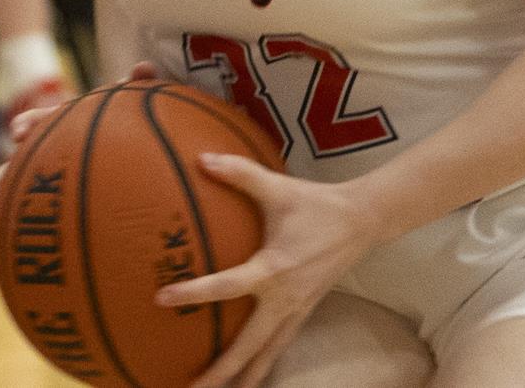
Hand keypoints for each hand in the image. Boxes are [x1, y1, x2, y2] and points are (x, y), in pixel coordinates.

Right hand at [0, 62, 160, 215]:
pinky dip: (24, 213)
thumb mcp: (134, 100)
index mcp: (67, 122)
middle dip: (3, 171)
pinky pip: (40, 203)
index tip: (19, 133)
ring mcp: (52, 168)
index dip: (31, 124)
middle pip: (23, 157)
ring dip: (2, 192)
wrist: (135, 139)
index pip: (43, 120)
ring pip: (21, 182)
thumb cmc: (130, 116)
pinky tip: (11, 228)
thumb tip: (144, 67)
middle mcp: (52, 144)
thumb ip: (139, 85)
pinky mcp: (57, 189)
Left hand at [158, 157, 383, 387]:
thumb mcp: (279, 187)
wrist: (364, 220)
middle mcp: (284, 298)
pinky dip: (263, 365)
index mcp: (274, 269)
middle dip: (220, 372)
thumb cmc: (318, 203)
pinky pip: (280, 346)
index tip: (161, 298)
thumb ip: (240, 174)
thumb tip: (201, 158)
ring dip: (243, 378)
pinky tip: (250, 378)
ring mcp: (297, 310)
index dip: (194, 292)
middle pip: (248, 347)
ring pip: (266, 355)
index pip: (227, 286)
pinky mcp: (305, 312)